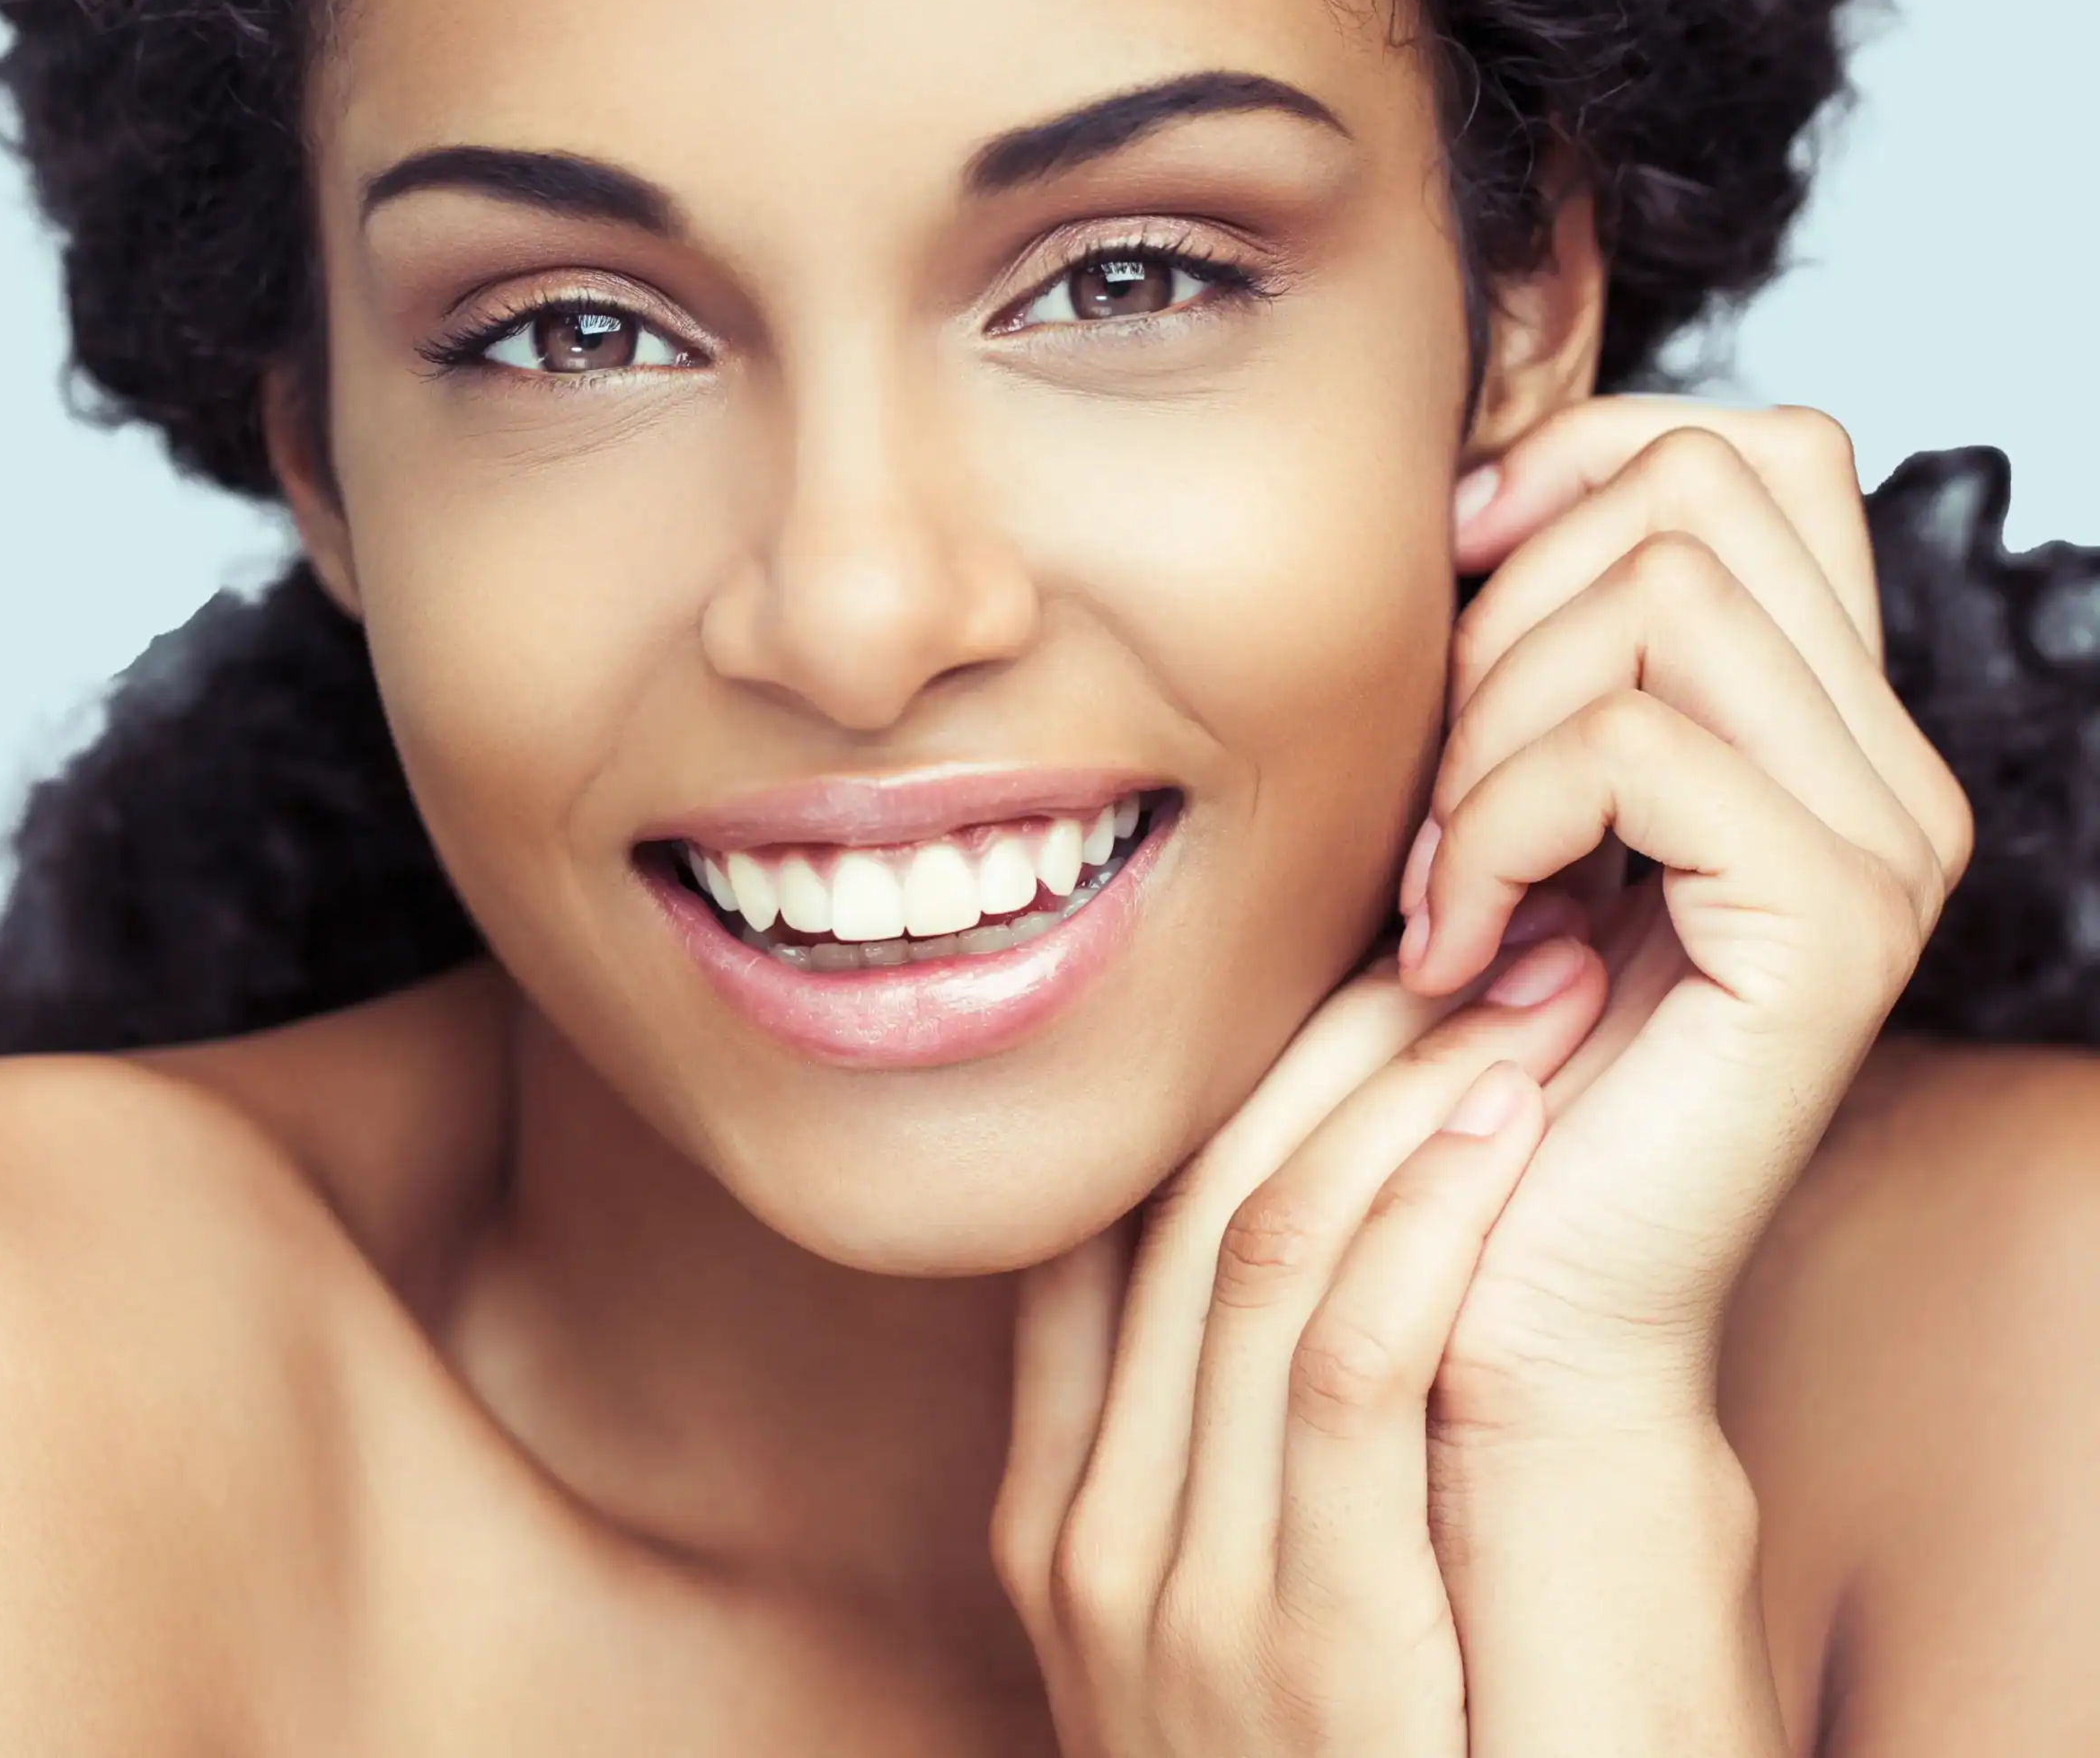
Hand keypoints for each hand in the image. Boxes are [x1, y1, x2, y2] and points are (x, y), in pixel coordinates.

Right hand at [990, 938, 1610, 1756]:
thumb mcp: (1276, 1584)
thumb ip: (1267, 1419)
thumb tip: (1352, 1188)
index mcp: (1067, 1500)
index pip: (1119, 1212)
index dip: (1240, 1060)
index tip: (1365, 954)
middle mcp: (1091, 1534)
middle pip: (1191, 1202)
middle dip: (1338, 1039)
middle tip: (1469, 922)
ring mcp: (1170, 1602)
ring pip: (1257, 1257)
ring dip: (1399, 1096)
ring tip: (1517, 984)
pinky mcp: (1298, 1662)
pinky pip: (1345, 1377)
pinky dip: (1419, 1226)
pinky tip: (1501, 1126)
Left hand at [1406, 399, 1974, 1436]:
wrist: (1518, 1293)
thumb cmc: (1481, 1042)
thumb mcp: (1499, 792)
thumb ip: (1537, 643)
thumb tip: (1479, 490)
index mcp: (1819, 717)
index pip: (1750, 452)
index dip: (1579, 463)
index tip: (1458, 584)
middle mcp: (1886, 764)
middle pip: (1691, 490)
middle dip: (1503, 611)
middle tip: (1440, 794)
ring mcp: (1883, 841)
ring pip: (1654, 599)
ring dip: (1484, 727)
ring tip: (1443, 880)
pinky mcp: (1830, 925)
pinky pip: (1626, 750)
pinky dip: (1490, 828)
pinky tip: (1454, 944)